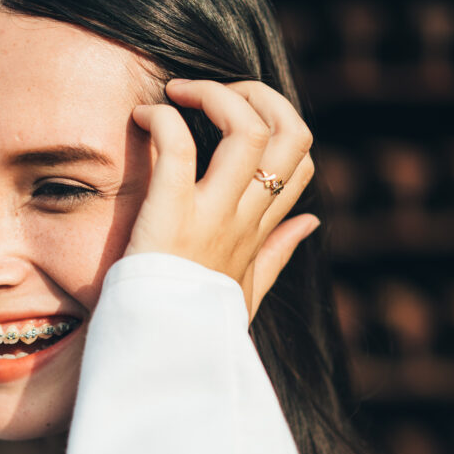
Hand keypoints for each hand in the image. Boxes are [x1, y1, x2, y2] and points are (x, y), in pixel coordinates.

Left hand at [126, 79, 318, 321]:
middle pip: (291, 133)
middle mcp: (245, 219)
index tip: (234, 117)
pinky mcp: (173, 217)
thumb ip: (278, 253)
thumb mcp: (247, 293)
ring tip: (176, 93)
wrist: (160, 362)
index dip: (279, 123)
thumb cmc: (195, 325)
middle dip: (257, 94)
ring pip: (249, 130)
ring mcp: (213, 217)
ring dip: (214, 94)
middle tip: (207, 91)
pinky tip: (141, 118)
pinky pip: (180, 147)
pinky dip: (163, 120)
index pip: (301, 161)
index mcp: (259, 231)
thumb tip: (312, 222)